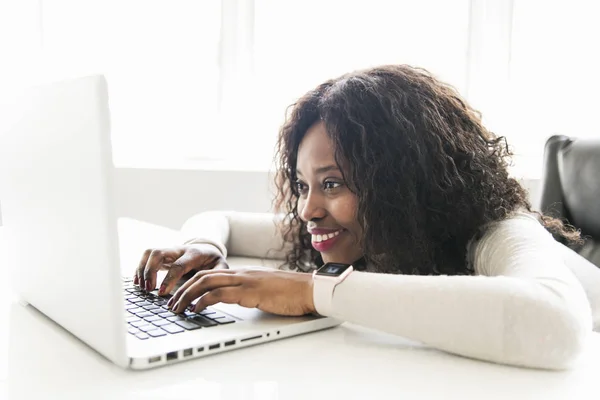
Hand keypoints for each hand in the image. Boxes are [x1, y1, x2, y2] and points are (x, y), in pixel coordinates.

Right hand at [135, 244, 226, 294]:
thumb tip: (212, 290)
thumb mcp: (221, 266)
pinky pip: (146, 257)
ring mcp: (169, 251)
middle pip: (159, 253)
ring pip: (150, 253)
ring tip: (142, 287)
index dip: (169, 279)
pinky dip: (139, 269)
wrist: (207, 248)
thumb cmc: (212, 260)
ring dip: (142, 269)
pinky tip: (138, 282)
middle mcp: (179, 250)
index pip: (178, 265)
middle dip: (150, 271)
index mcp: (194, 254)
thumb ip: (218, 275)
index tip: (161, 292)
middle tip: (148, 289)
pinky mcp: (162, 255)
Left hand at [167, 268, 315, 316]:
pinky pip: (219, 294)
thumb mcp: (264, 290)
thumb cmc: (290, 292)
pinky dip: (203, 301)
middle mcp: (240, 273)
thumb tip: (237, 301)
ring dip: (187, 295)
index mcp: (243, 272)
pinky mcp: (249, 292)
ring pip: (206, 282)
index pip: (210, 273)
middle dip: (182, 289)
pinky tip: (196, 309)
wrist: (309, 289)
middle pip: (202, 275)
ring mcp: (244, 281)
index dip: (191, 283)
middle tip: (171, 303)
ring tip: (177, 308)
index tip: (180, 295)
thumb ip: (248, 292)